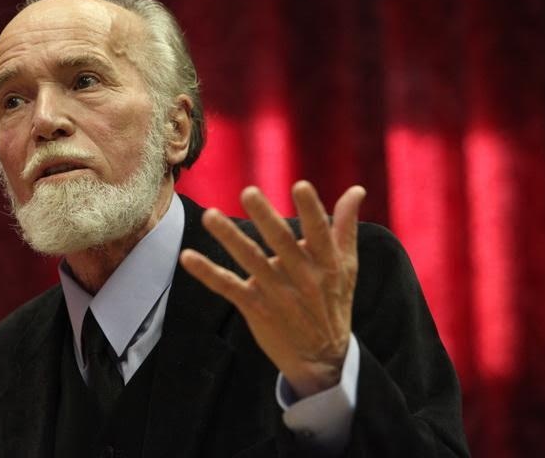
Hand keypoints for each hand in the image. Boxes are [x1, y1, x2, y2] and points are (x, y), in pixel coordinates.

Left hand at [180, 181, 365, 397]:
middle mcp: (303, 278)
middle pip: (281, 243)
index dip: (311, 210)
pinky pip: (228, 287)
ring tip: (210, 215)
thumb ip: (345, 227)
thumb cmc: (333, 303)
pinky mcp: (255, 308)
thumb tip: (356, 190)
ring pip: (251, 261)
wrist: (322, 359)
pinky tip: (187, 256)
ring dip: (229, 237)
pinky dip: (207, 273)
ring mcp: (277, 294)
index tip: (301, 185)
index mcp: (326, 265)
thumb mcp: (346, 268)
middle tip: (249, 192)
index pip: (319, 233)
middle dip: (265, 217)